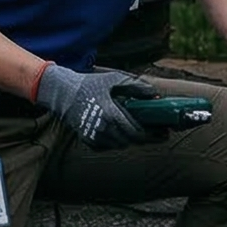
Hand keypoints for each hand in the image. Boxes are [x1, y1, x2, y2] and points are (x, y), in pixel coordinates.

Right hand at [35, 64, 160, 151]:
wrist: (63, 93)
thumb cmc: (90, 84)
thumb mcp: (114, 80)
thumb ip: (136, 87)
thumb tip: (156, 95)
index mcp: (111, 115)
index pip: (137, 133)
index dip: (152, 135)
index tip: (163, 133)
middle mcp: (103, 129)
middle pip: (131, 142)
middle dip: (145, 139)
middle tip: (156, 134)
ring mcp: (94, 137)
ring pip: (120, 145)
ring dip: (131, 140)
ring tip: (139, 131)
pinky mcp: (88, 140)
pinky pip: (108, 146)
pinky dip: (116, 141)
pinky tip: (121, 132)